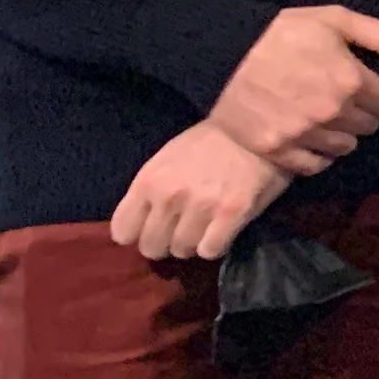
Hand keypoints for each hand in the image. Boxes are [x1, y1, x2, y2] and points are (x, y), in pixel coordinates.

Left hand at [109, 122, 292, 263]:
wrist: (255, 128)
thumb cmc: (208, 143)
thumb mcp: (167, 159)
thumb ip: (150, 191)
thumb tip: (142, 224)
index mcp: (149, 181)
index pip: (122, 232)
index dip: (138, 233)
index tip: (154, 227)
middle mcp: (170, 196)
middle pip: (152, 248)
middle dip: (166, 242)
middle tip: (183, 230)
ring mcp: (201, 206)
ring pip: (182, 251)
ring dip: (194, 243)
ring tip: (207, 226)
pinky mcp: (231, 214)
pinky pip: (210, 250)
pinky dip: (216, 245)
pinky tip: (223, 230)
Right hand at [205, 4, 378, 169]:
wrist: (220, 52)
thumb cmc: (281, 31)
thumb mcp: (334, 20)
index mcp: (351, 80)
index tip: (371, 87)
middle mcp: (331, 113)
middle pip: (370, 126)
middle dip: (363, 112)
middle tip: (343, 98)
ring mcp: (302, 135)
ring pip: (345, 147)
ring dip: (341, 133)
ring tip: (323, 115)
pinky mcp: (276, 150)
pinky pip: (314, 165)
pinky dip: (316, 154)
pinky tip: (307, 134)